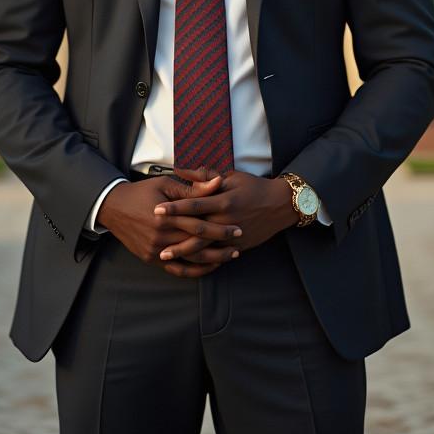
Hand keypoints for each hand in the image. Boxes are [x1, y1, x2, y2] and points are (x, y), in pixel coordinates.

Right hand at [96, 168, 243, 277]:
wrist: (113, 207)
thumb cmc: (142, 192)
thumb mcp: (166, 184)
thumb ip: (193, 188)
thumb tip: (218, 183)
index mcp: (166, 216)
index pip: (199, 225)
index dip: (221, 228)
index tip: (238, 227)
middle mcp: (161, 236)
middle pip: (197, 244)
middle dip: (220, 245)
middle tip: (239, 244)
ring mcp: (155, 250)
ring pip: (189, 260)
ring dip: (211, 260)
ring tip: (229, 257)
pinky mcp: (150, 258)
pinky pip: (176, 269)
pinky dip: (194, 270)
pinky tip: (208, 267)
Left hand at [153, 170, 296, 258]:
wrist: (280, 205)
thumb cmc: (253, 187)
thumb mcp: (231, 176)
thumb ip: (205, 176)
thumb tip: (181, 169)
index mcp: (223, 201)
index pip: (194, 205)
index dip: (175, 208)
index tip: (156, 209)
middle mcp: (226, 220)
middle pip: (195, 230)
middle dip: (173, 235)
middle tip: (154, 237)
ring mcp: (232, 236)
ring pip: (204, 248)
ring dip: (183, 252)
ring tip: (165, 256)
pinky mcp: (238, 247)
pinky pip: (216, 256)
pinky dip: (201, 261)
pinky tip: (187, 264)